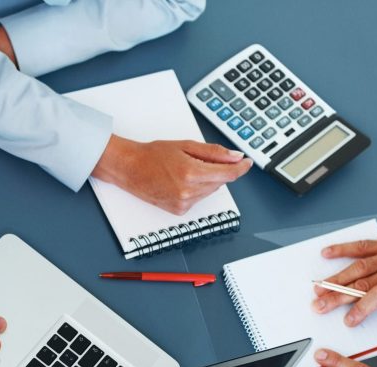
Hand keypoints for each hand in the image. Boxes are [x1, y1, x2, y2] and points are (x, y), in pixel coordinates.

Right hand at [93, 137, 251, 214]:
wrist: (130, 169)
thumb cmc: (152, 155)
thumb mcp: (186, 145)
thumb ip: (214, 152)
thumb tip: (235, 157)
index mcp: (191, 173)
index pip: (228, 174)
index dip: (241, 168)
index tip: (246, 162)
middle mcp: (188, 192)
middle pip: (220, 182)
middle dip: (218, 169)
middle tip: (202, 158)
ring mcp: (184, 204)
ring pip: (210, 190)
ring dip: (206, 179)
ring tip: (186, 169)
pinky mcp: (179, 210)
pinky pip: (199, 198)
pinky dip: (196, 189)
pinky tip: (181, 181)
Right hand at [312, 226, 376, 340]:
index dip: (363, 307)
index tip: (349, 320)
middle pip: (362, 283)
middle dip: (337, 296)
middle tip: (319, 306)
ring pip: (358, 266)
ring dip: (336, 278)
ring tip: (318, 288)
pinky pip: (362, 245)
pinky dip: (343, 248)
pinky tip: (327, 253)